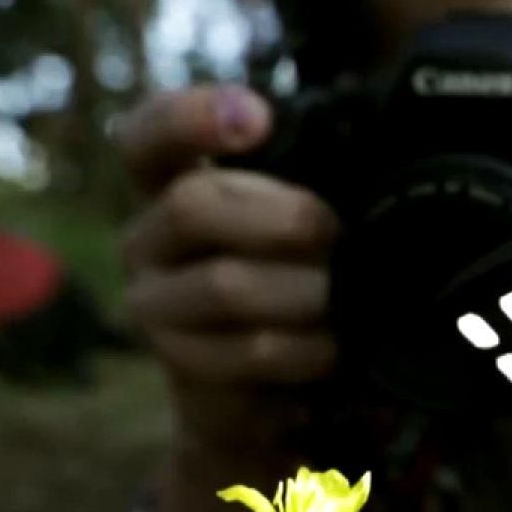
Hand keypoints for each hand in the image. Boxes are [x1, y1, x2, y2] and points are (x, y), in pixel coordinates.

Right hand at [117, 85, 339, 447]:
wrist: (263, 393)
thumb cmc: (286, 283)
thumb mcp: (288, 226)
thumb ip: (300, 189)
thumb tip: (364, 169)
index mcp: (170, 187)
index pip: (148, 137)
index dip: (191, 118)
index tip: (259, 117)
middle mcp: (147, 240)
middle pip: (191, 205)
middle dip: (281, 217)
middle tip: (334, 234)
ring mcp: (155, 304)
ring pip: (226, 285)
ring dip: (303, 291)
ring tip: (344, 298)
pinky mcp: (181, 364)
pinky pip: (249, 349)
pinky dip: (305, 347)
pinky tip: (334, 346)